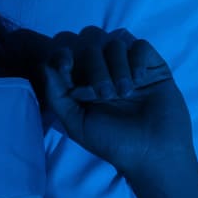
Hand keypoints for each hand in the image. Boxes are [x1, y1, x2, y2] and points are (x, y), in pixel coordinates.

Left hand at [7, 26, 194, 174]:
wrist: (152, 152)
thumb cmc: (113, 142)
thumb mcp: (77, 124)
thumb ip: (57, 97)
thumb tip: (45, 66)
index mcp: (84, 86)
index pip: (68, 57)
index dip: (62, 55)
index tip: (65, 65)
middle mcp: (105, 74)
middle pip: (91, 48)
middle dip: (95, 68)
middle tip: (107, 95)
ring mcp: (128, 69)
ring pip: (115, 44)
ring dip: (117, 67)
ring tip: (125, 93)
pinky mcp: (152, 67)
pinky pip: (140, 46)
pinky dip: (136, 59)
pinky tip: (140, 80)